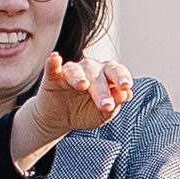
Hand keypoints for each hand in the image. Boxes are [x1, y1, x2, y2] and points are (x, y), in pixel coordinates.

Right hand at [11, 48, 132, 165]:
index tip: (126, 87)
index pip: (117, 72)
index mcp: (107, 76)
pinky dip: (53, 62)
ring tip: (83, 85)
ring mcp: (72, 71)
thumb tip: (126, 94)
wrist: (60, 120)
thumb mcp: (102, 114)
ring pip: (76, 70)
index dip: (122, 78)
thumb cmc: (85, 113)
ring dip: (79, 77)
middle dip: (103, 89)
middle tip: (106, 105)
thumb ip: (115, 104)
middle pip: (98, 74)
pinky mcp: (53, 76)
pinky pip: (52, 67)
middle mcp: (91, 69)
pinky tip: (55, 58)